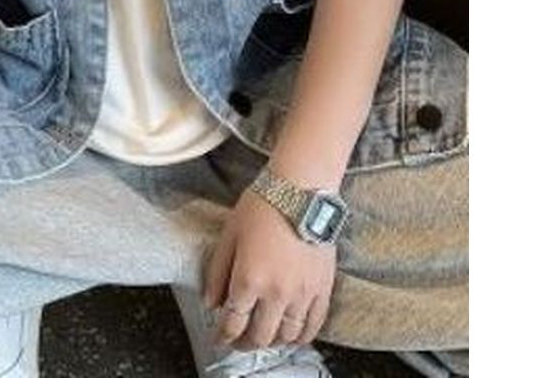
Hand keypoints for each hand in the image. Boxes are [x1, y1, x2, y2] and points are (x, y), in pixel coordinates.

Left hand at [202, 186, 335, 350]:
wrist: (301, 189)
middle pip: (259, 336)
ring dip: (272, 341)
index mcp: (248, 279)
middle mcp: (276, 293)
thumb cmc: (262, 205)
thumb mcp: (229, 234)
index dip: (223, 335)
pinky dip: (301, 336)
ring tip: (263, 336)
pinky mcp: (322, 289)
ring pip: (286, 336)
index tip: (219, 338)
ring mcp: (302, 294)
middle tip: (238, 340)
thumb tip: (210, 302)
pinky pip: (313, 325)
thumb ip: (217, 272)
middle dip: (244, 343)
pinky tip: (292, 334)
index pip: (233, 322)